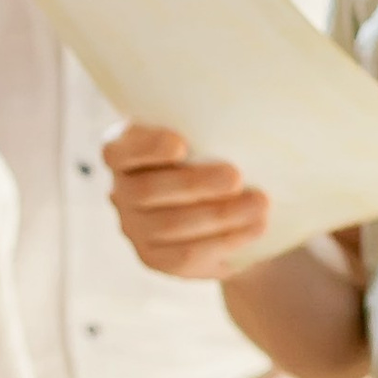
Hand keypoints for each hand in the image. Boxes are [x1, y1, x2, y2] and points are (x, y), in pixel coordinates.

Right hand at [105, 121, 272, 278]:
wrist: (223, 213)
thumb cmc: (213, 157)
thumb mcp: (206, 138)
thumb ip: (209, 131)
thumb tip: (248, 119)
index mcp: (124, 153)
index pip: (117, 150)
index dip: (146, 148)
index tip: (181, 145)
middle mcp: (122, 191)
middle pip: (148, 190)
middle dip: (195, 183)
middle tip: (236, 176)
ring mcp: (134, 227)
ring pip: (171, 225)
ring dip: (220, 214)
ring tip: (260, 203)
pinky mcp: (155, 258)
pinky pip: (187, 254)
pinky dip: (226, 240)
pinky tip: (257, 227)